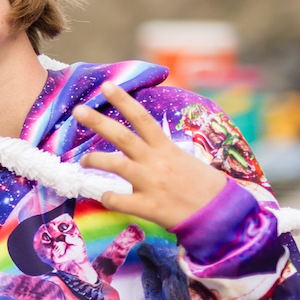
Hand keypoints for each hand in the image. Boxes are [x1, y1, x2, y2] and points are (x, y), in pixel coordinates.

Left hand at [76, 83, 228, 229]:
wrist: (221, 214)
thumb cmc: (206, 187)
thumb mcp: (186, 161)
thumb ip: (164, 153)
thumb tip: (148, 148)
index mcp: (167, 148)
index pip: (142, 118)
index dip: (123, 100)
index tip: (106, 86)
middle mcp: (157, 162)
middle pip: (123, 136)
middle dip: (98, 121)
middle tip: (78, 110)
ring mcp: (151, 183)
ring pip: (116, 165)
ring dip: (95, 159)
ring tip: (83, 161)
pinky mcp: (149, 206)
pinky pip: (119, 200)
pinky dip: (107, 198)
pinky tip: (104, 197)